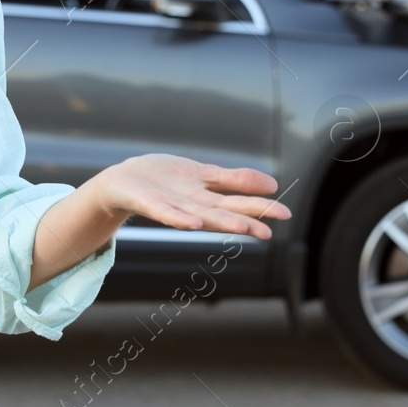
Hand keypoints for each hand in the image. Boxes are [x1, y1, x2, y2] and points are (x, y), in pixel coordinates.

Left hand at [84, 154, 291, 239]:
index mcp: (207, 197)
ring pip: (201, 216)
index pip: (237, 202)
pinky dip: (179, 219)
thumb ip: (235, 180)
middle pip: (224, 213)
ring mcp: (172, 205)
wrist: (124, 182)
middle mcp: (194, 205)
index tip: (283, 215)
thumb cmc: (165, 180)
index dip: (259, 208)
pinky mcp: (149, 203)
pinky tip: (194, 224)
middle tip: (270, 232)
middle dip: (246, 221)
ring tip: (242, 228)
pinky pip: (166, 213)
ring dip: (220, 223)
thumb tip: (273, 184)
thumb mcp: (204, 174)